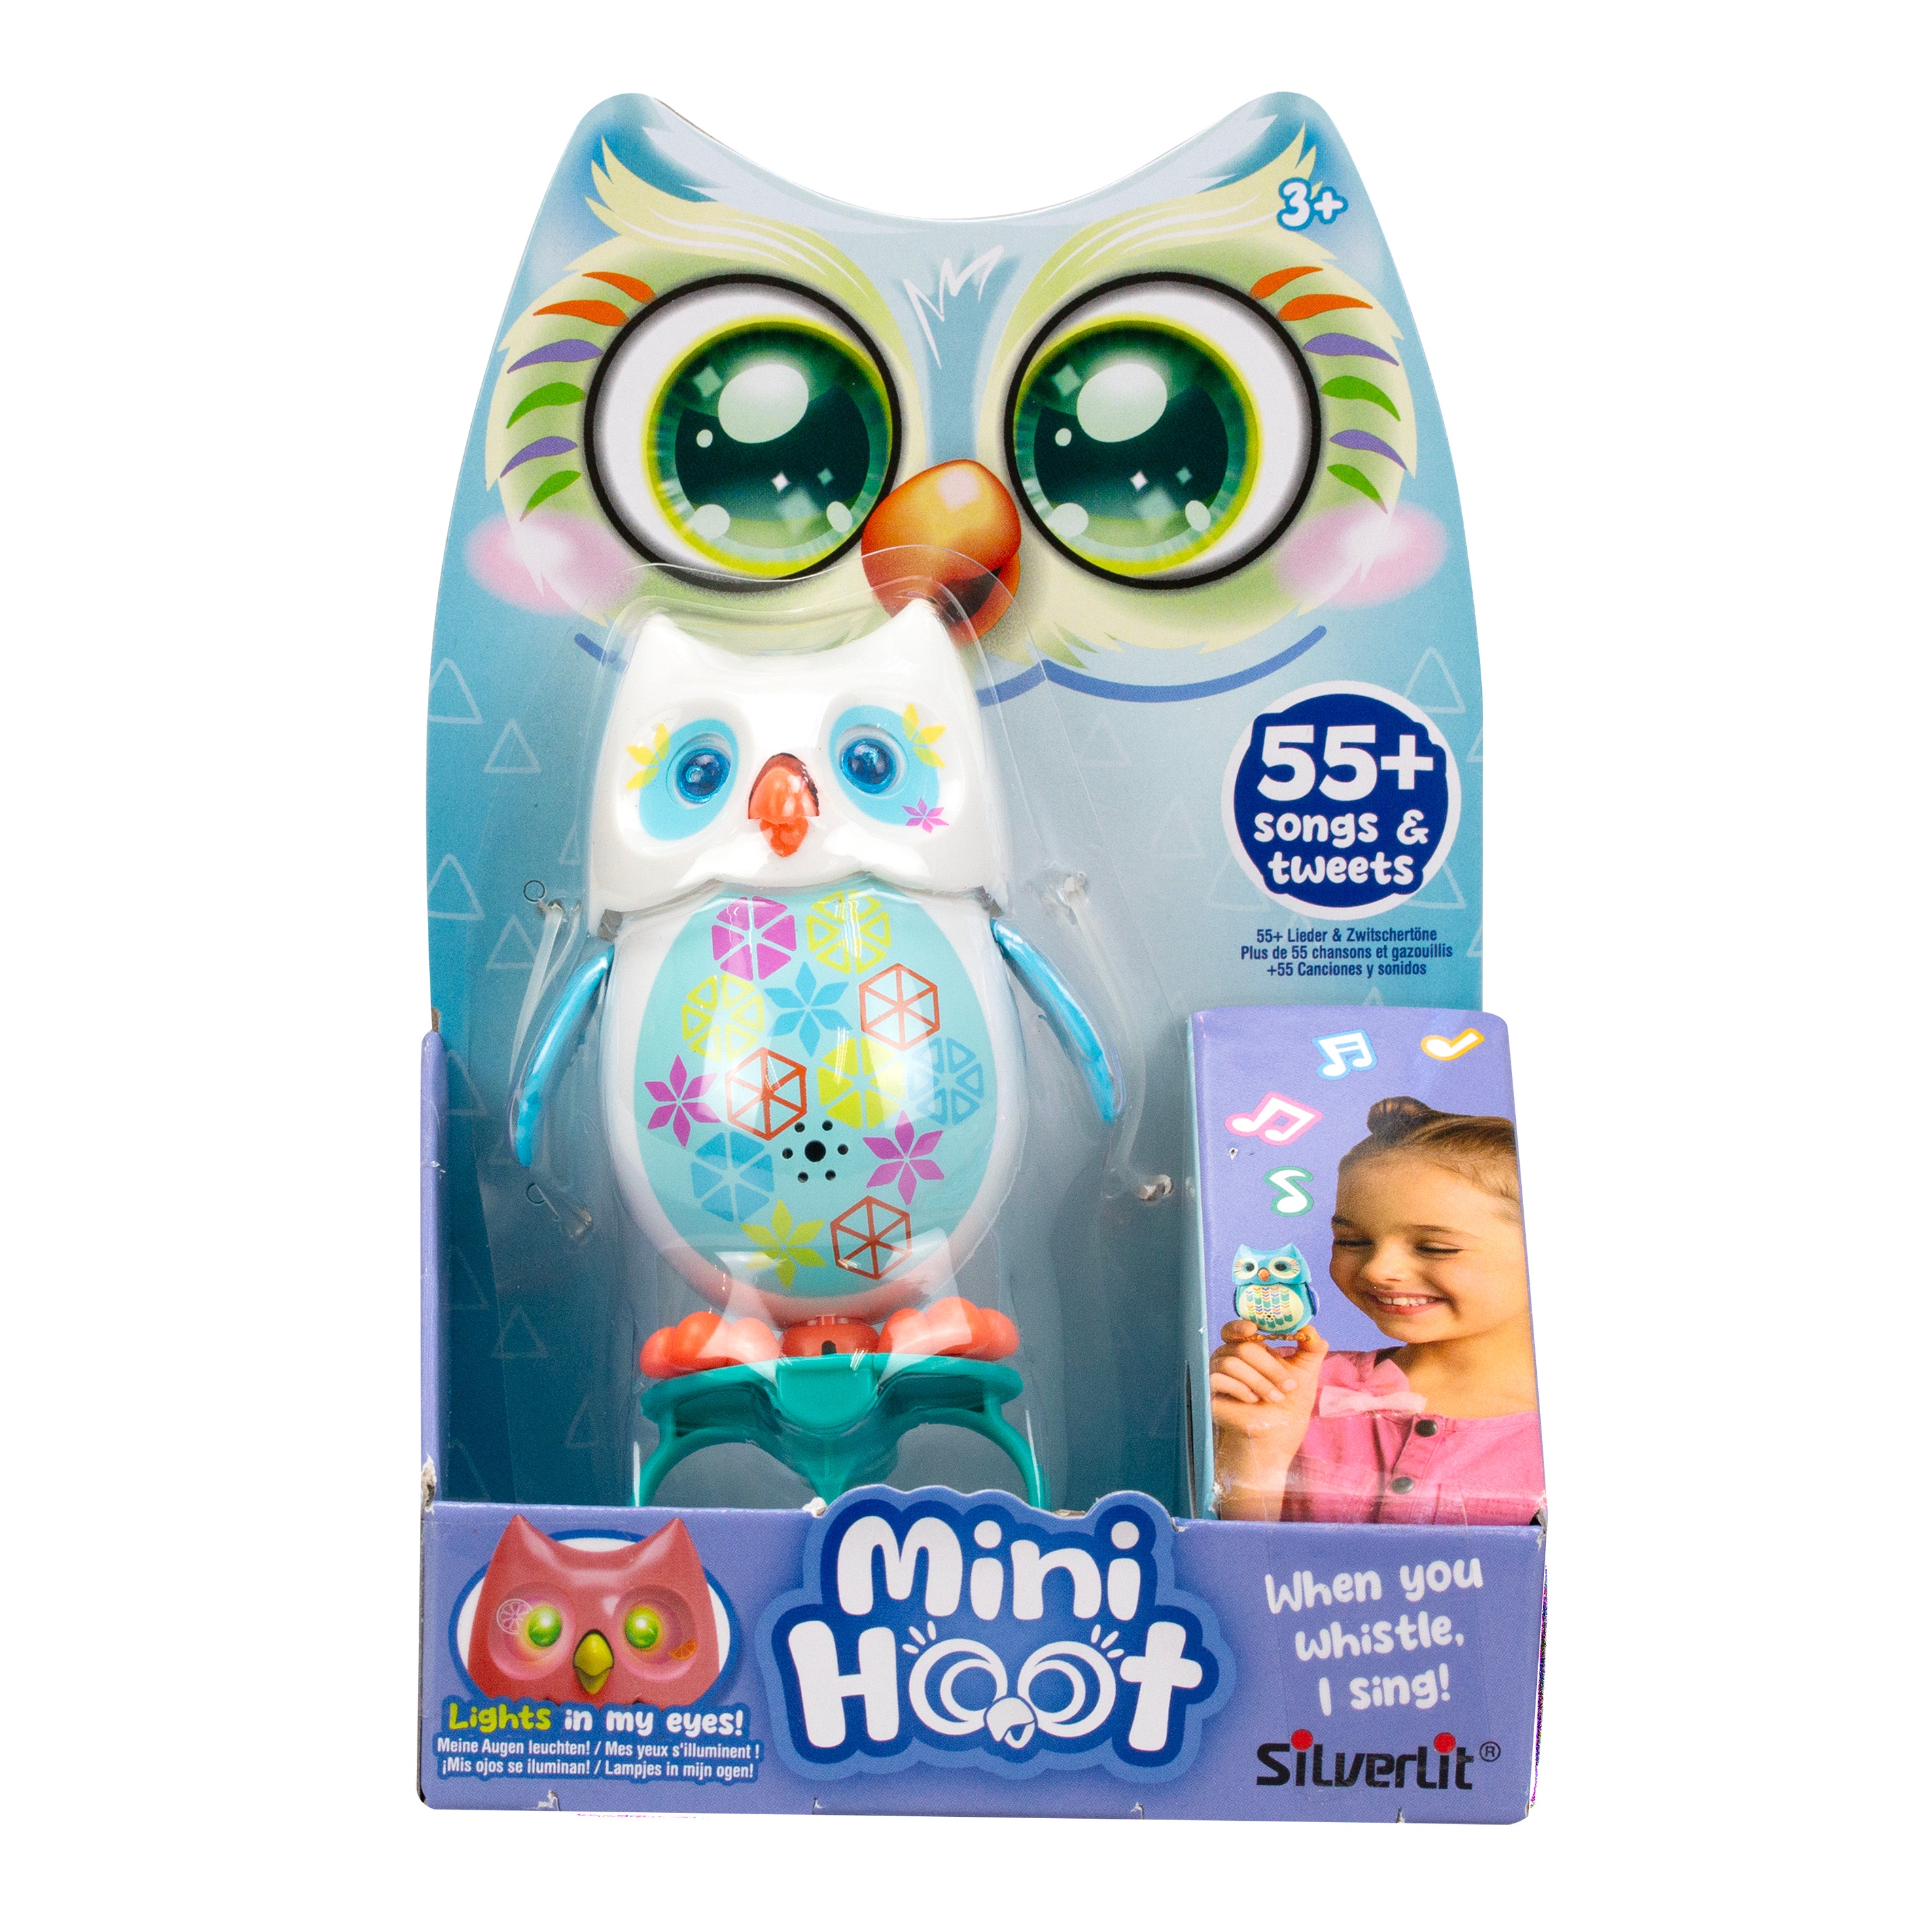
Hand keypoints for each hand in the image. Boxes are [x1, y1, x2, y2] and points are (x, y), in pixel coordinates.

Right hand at [1209, 1320, 1327, 1518]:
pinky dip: (1241, 1389)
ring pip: (1232, 1362)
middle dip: (1270, 1366)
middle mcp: (1228, 1358)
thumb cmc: (1289, 1403)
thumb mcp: (1306, 1371)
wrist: (1277, 1435)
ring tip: (1275, 1398)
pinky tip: (1252, 1401)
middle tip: (1289, 1385)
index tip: (1255, 1330)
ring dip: (1260, 1381)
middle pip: (1242, 1347)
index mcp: (1247, 1349)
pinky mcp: (1208, 1392)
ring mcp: (1216, 1374)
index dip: (1242, 1325)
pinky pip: (1218, 1378)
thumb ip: (1312, 1346)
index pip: (1236, 1329)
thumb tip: (1310, 1327)